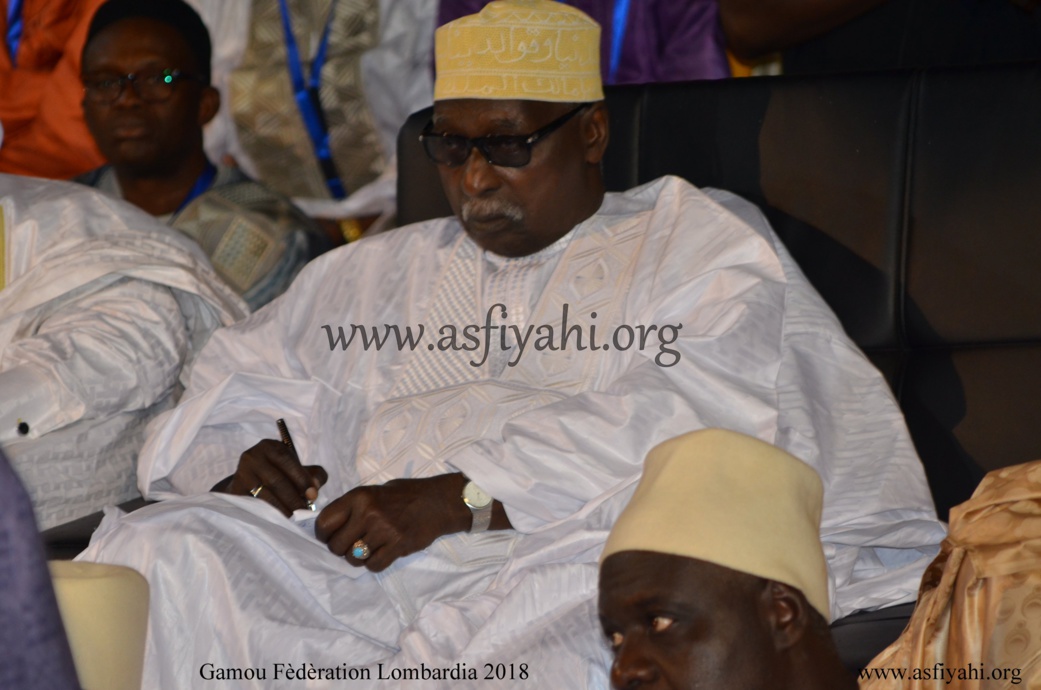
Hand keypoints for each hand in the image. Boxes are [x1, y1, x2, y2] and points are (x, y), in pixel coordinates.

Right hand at [225, 439, 327, 516]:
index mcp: (269, 446)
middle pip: (276, 480)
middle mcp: (252, 457)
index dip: (302, 479)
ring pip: (264, 496)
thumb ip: (314, 474)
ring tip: (294, 518)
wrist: (247, 483)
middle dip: (293, 498)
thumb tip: (315, 487)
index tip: (313, 496)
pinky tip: (278, 521)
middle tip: (304, 512)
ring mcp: (241, 474)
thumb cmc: (279, 474)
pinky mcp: (234, 492)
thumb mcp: (296, 469)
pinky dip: (267, 515)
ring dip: (282, 509)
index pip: (287, 461)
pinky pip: (253, 506)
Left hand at [314, 473, 470, 571]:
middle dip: (341, 550)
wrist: (437, 501)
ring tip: (370, 548)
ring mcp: (384, 530)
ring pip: (353, 559)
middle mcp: (368, 513)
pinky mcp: (398, 545)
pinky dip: (374, 563)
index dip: (324, 535)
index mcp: (358, 497)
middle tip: (353, 544)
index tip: (331, 537)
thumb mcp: (373, 493)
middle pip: (336, 546)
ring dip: (358, 558)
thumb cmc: (403, 495)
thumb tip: (330, 530)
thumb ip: (352, 509)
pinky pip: (373, 565)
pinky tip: (382, 553)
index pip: (324, 524)